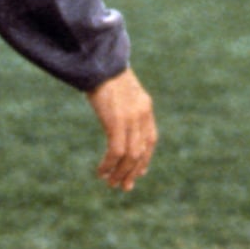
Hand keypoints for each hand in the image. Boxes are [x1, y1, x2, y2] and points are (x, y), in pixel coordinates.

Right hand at [87, 68, 156, 190]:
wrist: (98, 62)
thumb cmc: (104, 76)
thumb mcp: (120, 93)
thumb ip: (125, 109)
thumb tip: (118, 126)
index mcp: (145, 107)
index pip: (151, 140)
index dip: (145, 159)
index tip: (138, 173)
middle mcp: (142, 115)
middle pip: (141, 152)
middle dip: (132, 172)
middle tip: (123, 186)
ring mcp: (131, 118)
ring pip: (130, 156)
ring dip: (120, 172)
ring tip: (111, 183)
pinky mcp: (116, 121)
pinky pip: (116, 151)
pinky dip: (109, 165)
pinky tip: (101, 172)